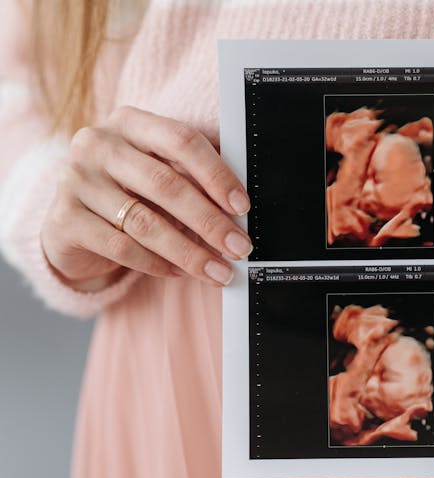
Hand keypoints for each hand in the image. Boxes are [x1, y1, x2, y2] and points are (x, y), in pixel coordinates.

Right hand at [41, 106, 252, 290]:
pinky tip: (180, 272)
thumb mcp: (160, 173)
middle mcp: (98, 144)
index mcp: (130, 122)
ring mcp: (75, 180)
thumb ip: (194, 180)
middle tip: (238, 246)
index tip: (242, 206)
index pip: (182, 140)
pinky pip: (121, 247)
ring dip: (189, 251)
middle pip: (165, 184)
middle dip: (209, 221)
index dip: (217, 174)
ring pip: (144, 222)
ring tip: (218, 269)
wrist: (73, 220)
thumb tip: (239, 211)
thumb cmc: (129, 192)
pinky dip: (157, 264)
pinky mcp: (63, 218)